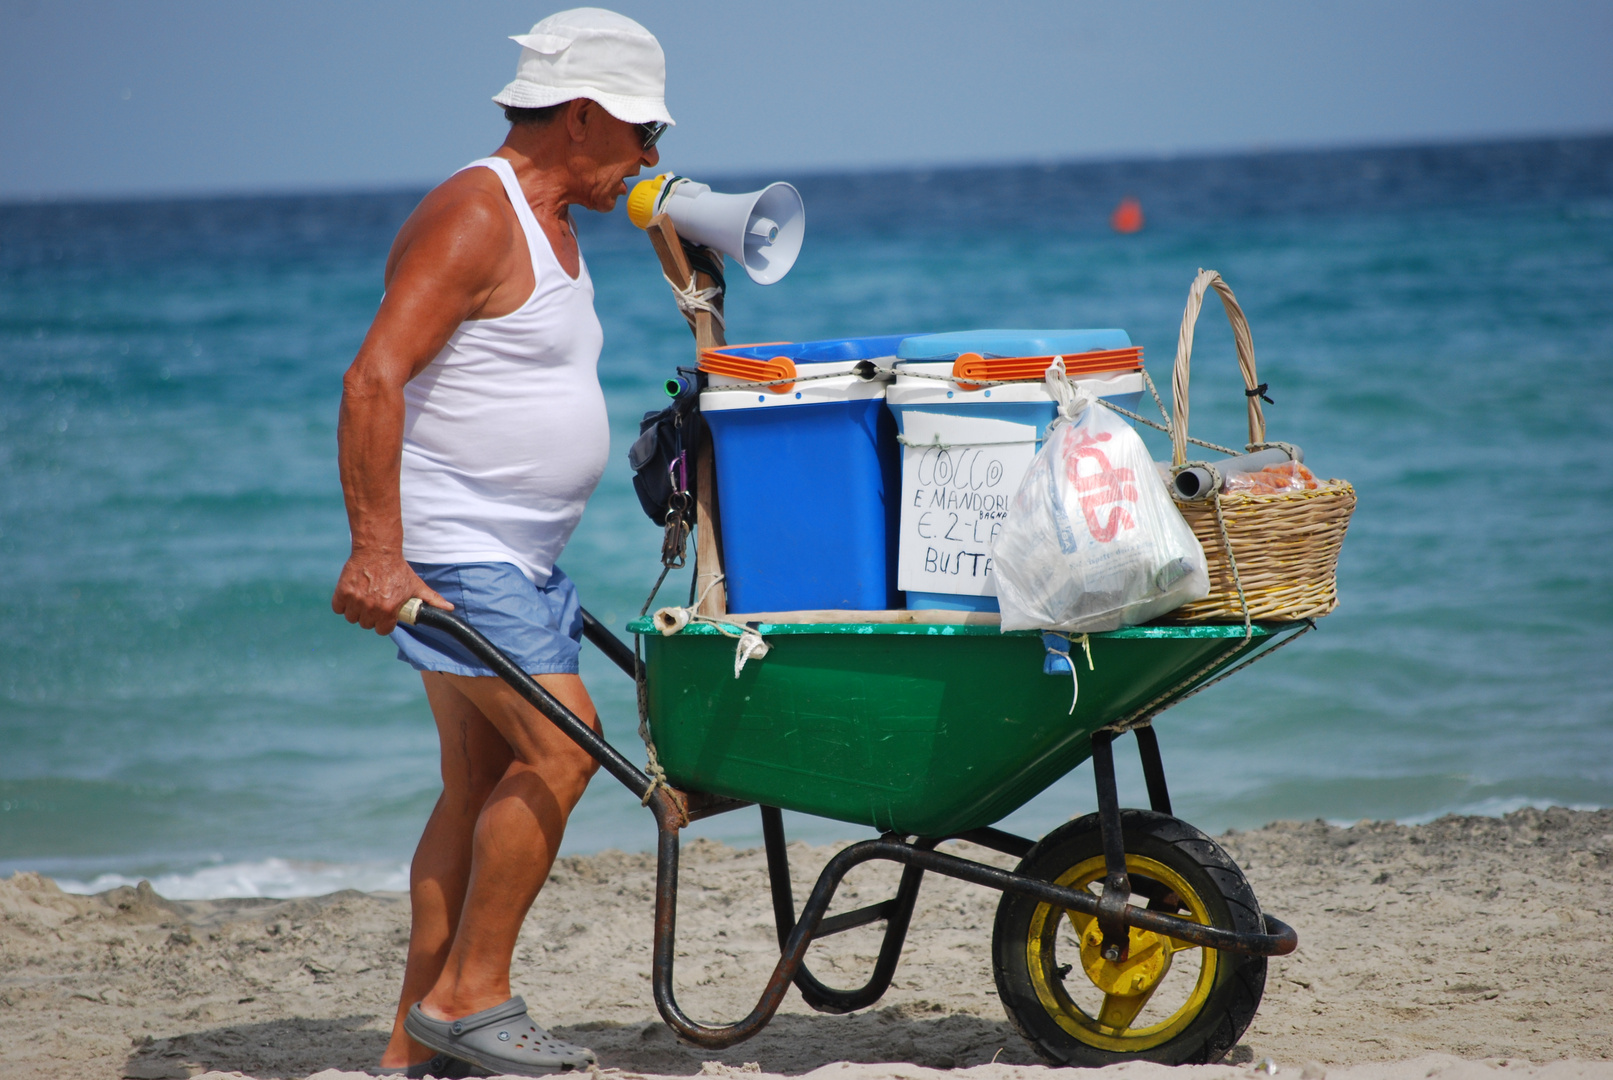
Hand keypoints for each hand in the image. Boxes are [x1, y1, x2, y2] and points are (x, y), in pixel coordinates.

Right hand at [331, 550, 451, 635]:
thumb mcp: (416, 585)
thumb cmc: (398, 569)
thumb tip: (450, 609)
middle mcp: (371, 607)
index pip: (382, 630)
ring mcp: (355, 600)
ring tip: (363, 599)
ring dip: (356, 611)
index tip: (384, 614)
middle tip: (374, 604)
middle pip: (366, 624)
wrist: (378, 550)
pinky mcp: (342, 592)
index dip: (384, 623)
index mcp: (389, 609)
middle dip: (371, 617)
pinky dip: (342, 604)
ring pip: (352, 618)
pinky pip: (338, 608)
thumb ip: (432, 600)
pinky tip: (351, 596)